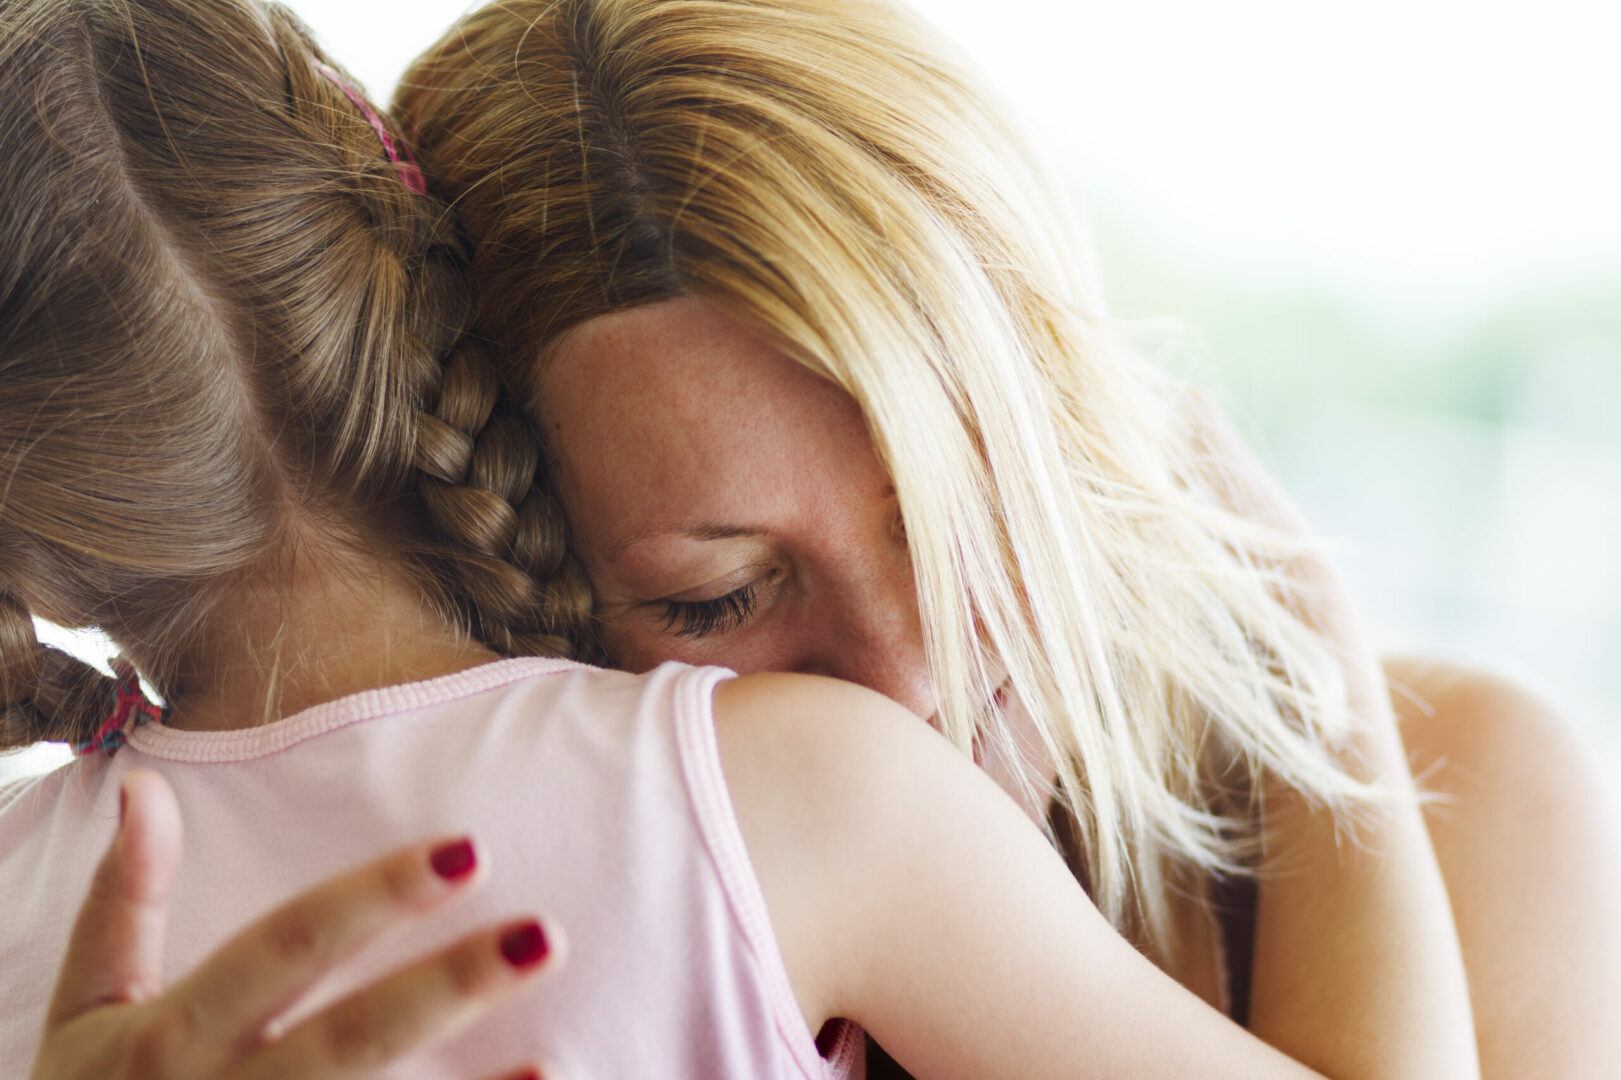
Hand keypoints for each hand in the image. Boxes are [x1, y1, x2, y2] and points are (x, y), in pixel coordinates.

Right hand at [31, 768, 558, 1079]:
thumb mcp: (83, 1010)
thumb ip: (121, 902)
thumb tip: (145, 785)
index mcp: (171, 1037)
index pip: (287, 949)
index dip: (374, 898)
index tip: (469, 847)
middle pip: (351, 1040)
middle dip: (447, 988)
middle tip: (544, 934)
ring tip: (555, 1026)